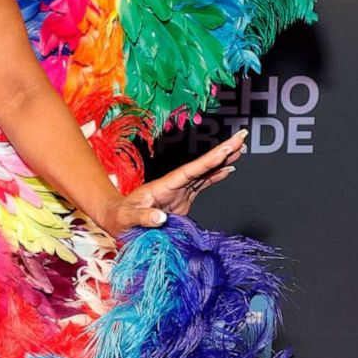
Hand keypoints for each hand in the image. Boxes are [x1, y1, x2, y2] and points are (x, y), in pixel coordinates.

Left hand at [99, 128, 247, 234]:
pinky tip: (228, 170)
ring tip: (240, 149)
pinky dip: (216, 176)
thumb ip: (143, 218)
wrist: (116, 220)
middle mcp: (174, 184)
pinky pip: (202, 185)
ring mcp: (179, 191)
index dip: (210, 160)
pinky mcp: (182, 201)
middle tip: (241, 137)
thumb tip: (161, 219)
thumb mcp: (128, 219)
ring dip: (222, 161)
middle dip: (222, 152)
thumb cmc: (120, 218)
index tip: (226, 148)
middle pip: (202, 165)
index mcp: (164, 186)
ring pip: (205, 172)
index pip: (191, 170)